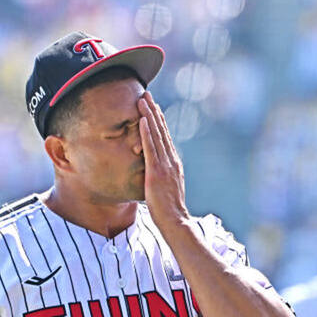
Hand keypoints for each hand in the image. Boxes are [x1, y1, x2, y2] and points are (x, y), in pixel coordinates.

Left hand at [137, 91, 189, 229]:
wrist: (176, 221)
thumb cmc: (168, 211)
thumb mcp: (165, 189)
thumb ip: (160, 178)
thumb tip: (152, 174)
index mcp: (173, 163)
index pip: (164, 137)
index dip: (158, 120)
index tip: (152, 107)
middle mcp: (171, 160)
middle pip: (161, 130)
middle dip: (153, 111)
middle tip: (146, 94)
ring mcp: (165, 165)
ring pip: (156, 135)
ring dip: (148, 115)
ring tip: (142, 100)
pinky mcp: (156, 172)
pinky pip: (150, 148)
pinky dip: (146, 132)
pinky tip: (141, 120)